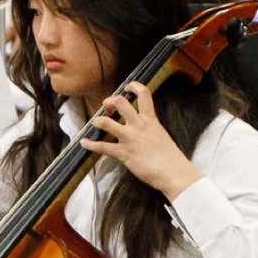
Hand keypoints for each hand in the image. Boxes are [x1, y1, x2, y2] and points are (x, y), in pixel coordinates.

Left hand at [82, 81, 200, 199]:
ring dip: (97, 121)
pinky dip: (90, 144)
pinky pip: (102, 147)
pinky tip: (84, 143)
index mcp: (150, 120)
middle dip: (110, 101)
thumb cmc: (170, 158)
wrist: (173, 172)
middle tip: (107, 106)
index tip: (127, 87)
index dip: (134, 86)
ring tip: (95, 122)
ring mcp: (129, 138)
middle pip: (120, 102)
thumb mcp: (161, 136)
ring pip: (106, 122)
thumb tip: (145, 132)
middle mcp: (138, 125)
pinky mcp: (123, 153)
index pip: (144, 94)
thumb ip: (150, 130)